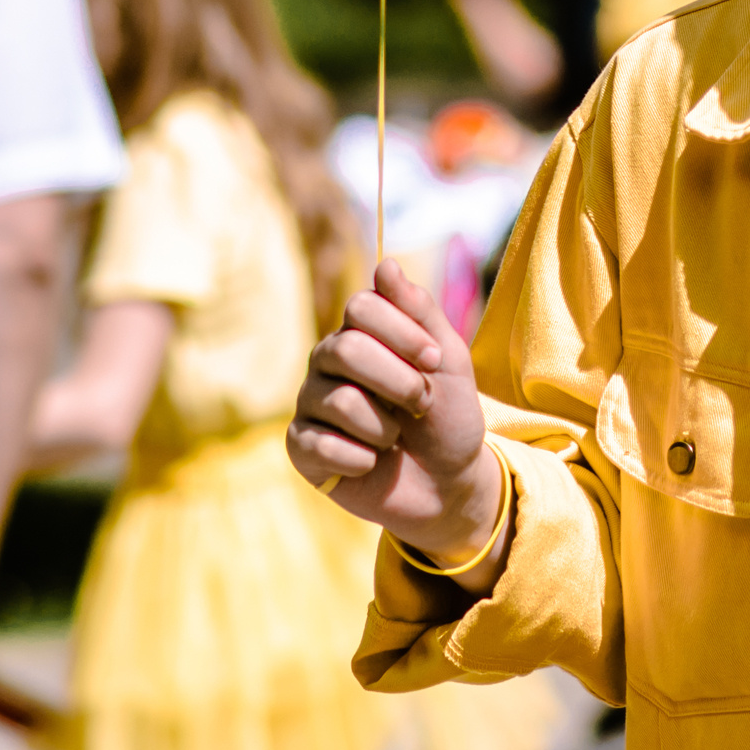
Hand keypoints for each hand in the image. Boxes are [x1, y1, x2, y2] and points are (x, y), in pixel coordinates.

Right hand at [288, 260, 502, 568]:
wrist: (447, 484)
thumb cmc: (447, 416)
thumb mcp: (447, 360)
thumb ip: (419, 312)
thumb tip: (386, 264)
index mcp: (360, 333)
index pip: (361, 306)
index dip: (403, 333)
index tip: (434, 361)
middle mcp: (327, 362)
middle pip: (346, 349)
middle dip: (399, 381)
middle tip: (421, 403)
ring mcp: (311, 404)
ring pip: (340, 401)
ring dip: (385, 426)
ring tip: (395, 437)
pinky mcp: (301, 448)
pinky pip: (321, 445)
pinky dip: (361, 459)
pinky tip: (371, 463)